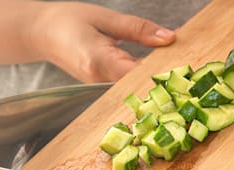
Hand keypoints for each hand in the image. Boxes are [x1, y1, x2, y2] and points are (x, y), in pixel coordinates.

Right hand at [31, 2, 175, 82]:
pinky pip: (128, 84)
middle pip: (140, 83)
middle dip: (164, 79)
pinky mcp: (102, 86)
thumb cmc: (67, 20)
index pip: (139, 72)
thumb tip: (170, 38)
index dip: (163, 73)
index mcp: (99, 60)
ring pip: (135, 87)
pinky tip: (160, 73)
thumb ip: (139, 29)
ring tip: (181, 74)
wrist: (39, 33)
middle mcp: (100, 79)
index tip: (187, 71)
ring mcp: (100, 86)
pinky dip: (144, 78)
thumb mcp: (105, 18)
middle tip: (193, 76)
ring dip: (156, 80)